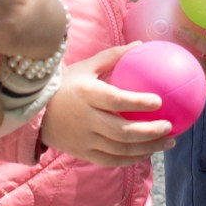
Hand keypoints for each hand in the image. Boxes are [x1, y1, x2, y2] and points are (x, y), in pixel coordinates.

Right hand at [39, 44, 175, 165]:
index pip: (115, 100)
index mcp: (86, 94)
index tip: (159, 101)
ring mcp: (84, 139)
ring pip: (120, 149)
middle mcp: (85, 119)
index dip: (138, 102)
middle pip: (121, 131)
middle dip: (149, 131)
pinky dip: (132, 159)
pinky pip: (112, 161)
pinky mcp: (83, 154)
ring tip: (168, 141)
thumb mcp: (87, 66)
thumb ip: (114, 56)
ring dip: (147, 148)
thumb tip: (141, 45)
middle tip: (169, 126)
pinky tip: (148, 152)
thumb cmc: (67, 85)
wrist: (36, 111)